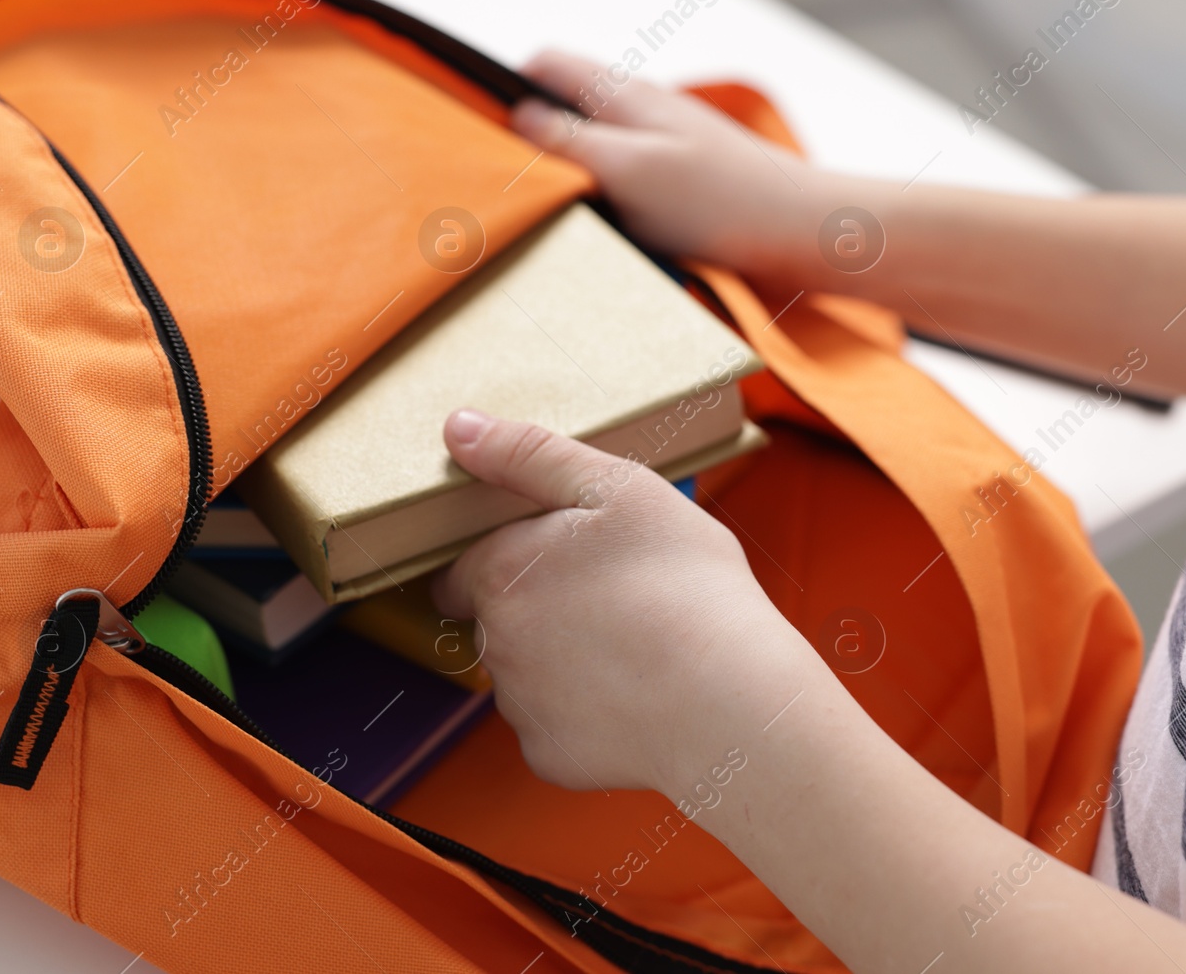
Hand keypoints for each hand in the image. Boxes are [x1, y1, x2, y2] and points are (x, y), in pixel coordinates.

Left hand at [430, 408, 824, 797]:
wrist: (728, 701)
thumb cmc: (682, 584)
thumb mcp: (618, 488)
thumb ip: (531, 454)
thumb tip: (457, 427)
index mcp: (498, 573)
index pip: (464, 568)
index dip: (510, 560)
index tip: (564, 561)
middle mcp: (492, 642)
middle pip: (497, 622)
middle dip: (538, 610)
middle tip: (613, 599)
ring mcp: (518, 707)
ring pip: (526, 677)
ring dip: (561, 662)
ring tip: (634, 647)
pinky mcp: (549, 758)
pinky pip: (557, 729)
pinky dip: (586, 715)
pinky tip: (637, 696)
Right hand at [511, 50, 839, 295]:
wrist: (802, 233)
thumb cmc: (720, 201)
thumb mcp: (628, 170)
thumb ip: (570, 142)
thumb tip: (517, 118)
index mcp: (624, 94)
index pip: (545, 66)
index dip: (507, 92)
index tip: (484, 140)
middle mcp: (643, 111)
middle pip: (566, 108)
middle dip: (534, 141)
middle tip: (513, 190)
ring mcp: (664, 146)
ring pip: (594, 148)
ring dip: (571, 178)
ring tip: (556, 219)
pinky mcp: (682, 184)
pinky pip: (624, 182)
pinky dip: (605, 202)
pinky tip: (606, 237)